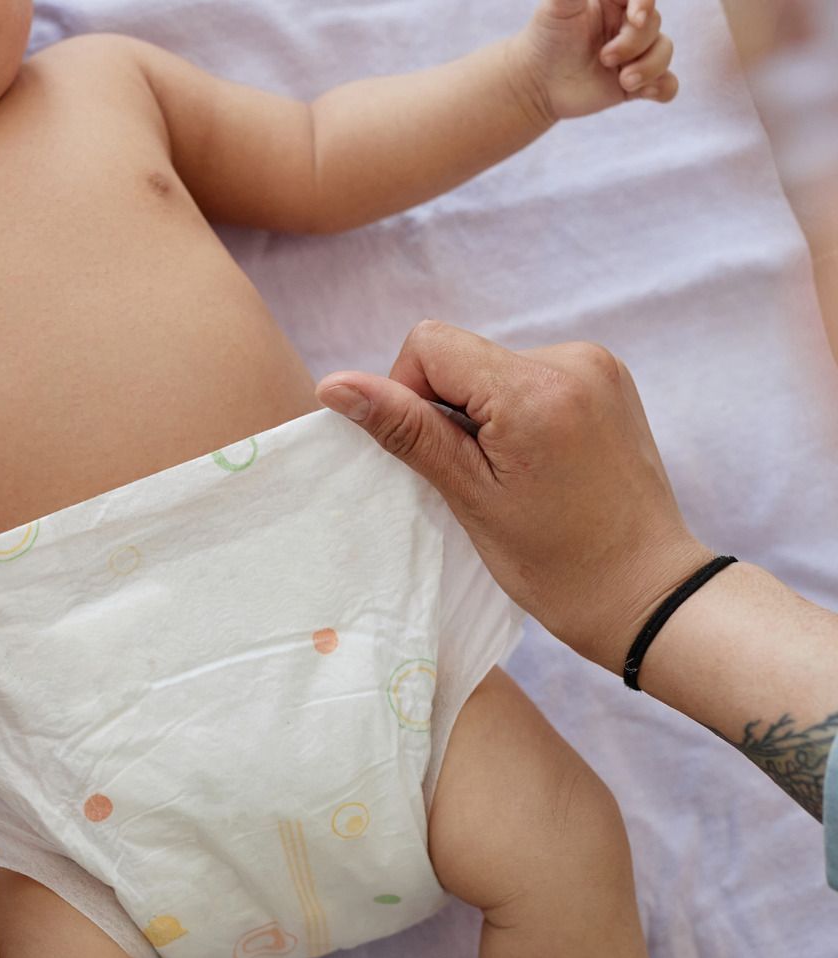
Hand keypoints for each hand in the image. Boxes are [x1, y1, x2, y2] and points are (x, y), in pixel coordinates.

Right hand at [316, 321, 714, 672]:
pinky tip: (536, 463)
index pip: (429, 345)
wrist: (645, 590)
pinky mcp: (607, 379)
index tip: (437, 455)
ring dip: (482, 413)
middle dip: (449, 409)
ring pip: (492, 367)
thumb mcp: (469, 495)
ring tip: (513, 474)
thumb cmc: (556, 561)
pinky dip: (514, 413)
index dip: (408, 394)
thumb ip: (404, 429)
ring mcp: (596, 366)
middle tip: (478, 476)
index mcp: (535, 388)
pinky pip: (528, 376)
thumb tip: (335, 385)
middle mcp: (573, 359)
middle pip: (460, 355)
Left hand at [514, 0, 678, 120]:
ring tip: (624, 81)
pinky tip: (645, 93)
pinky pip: (666, 84)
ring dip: (649, 68)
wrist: (535, 81)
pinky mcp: (636, 83)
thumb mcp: (557, 6)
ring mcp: (636, 53)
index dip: (645, 4)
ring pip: (664, 53)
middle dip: (632, 44)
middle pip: (653, 26)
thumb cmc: (546, 37)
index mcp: (618, 1)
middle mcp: (630, 24)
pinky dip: (662, 88)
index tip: (634, 18)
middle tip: (603, 58)